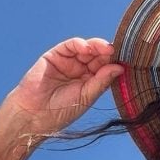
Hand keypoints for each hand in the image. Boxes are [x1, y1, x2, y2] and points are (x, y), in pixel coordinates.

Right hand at [8, 38, 123, 133]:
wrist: (35, 114)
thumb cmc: (62, 110)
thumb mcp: (87, 96)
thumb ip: (102, 81)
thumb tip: (120, 68)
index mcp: (91, 81)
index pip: (105, 67)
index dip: (113, 62)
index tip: (124, 60)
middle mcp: (81, 70)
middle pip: (97, 56)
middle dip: (106, 52)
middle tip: (114, 51)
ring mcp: (68, 62)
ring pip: (86, 49)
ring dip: (96, 46)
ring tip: (104, 49)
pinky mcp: (55, 56)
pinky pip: (69, 46)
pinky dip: (79, 44)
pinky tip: (87, 48)